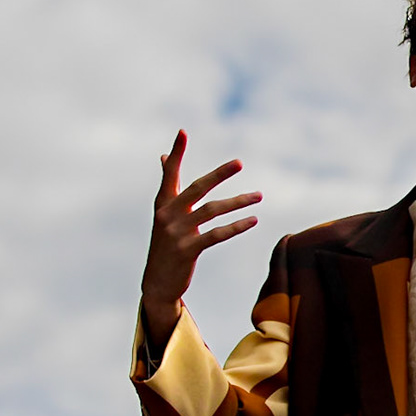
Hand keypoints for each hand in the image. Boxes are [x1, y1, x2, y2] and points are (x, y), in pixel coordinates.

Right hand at [142, 130, 260, 345]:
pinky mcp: (188, 250)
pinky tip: (252, 220)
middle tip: (239, 163)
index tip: (183, 132)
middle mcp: (167, 215)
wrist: (156, 283)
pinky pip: (216, 235)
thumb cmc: (165, 245)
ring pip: (212, 211)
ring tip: (258, 196)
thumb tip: (163, 156)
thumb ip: (168, 186)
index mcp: (162, 204)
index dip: (177, 153)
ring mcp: (176, 233)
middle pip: (197, 188)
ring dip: (238, 202)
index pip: (170, 173)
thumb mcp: (164, 215)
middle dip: (219, 174)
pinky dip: (236, 226)